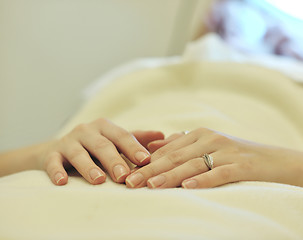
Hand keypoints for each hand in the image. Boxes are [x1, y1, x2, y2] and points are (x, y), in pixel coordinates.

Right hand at [41, 118, 163, 184]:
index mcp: (105, 127)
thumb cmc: (95, 147)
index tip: (146, 161)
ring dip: (88, 167)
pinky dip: (57, 171)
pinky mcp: (51, 154)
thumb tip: (164, 136)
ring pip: (79, 153)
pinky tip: (63, 182)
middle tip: (124, 176)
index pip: (122, 136)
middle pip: (102, 145)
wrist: (58, 150)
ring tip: (98, 180)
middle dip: (114, 160)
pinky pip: (53, 162)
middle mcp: (87, 131)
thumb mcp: (115, 141)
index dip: (133, 148)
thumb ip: (137, 139)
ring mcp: (69, 142)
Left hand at [125, 128, 297, 188]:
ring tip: (151, 186)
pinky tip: (189, 186)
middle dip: (150, 170)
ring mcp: (226, 151)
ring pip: (193, 164)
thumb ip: (182, 144)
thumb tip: (154, 145)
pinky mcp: (242, 165)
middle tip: (129, 182)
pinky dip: (204, 179)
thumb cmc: (237, 156)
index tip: (127, 172)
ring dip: (170, 175)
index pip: (167, 149)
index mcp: (200, 135)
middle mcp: (210, 139)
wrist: (275, 161)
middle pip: (175, 156)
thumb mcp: (209, 146)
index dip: (146, 161)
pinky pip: (220, 173)